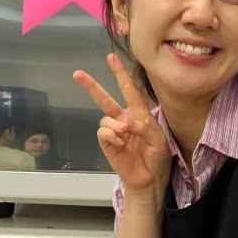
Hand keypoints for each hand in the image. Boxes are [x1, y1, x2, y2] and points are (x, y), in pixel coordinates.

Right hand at [73, 55, 172, 205]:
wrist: (149, 179)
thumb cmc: (157, 157)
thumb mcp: (159, 139)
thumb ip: (145, 127)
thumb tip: (127, 121)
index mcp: (139, 113)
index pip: (129, 89)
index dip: (120, 73)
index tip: (111, 58)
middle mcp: (124, 119)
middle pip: (105, 99)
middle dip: (92, 86)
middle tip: (77, 74)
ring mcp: (114, 131)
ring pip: (105, 117)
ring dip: (115, 124)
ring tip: (125, 135)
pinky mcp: (107, 143)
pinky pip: (103, 132)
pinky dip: (111, 134)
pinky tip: (119, 141)